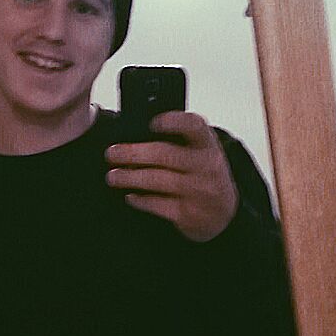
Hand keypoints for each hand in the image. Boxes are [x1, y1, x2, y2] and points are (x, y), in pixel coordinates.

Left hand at [105, 111, 238, 241]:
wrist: (224, 214)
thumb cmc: (203, 175)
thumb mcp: (201, 153)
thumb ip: (179, 140)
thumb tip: (136, 134)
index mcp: (208, 145)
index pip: (194, 126)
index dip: (173, 121)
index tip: (152, 122)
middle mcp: (206, 166)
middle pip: (164, 154)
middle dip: (133, 153)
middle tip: (111, 153)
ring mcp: (197, 191)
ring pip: (156, 180)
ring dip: (129, 177)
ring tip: (112, 176)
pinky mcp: (187, 214)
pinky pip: (157, 205)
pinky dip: (140, 200)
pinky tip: (129, 196)